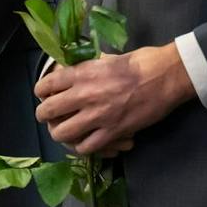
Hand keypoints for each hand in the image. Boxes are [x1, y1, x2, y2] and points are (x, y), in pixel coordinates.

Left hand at [33, 44, 194, 155]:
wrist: (165, 76)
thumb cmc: (139, 62)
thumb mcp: (107, 58)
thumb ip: (88, 67)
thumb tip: (76, 71)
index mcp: (82, 73)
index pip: (46, 85)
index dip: (41, 92)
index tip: (46, 95)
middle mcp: (84, 95)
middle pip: (46, 111)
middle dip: (44, 115)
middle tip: (50, 116)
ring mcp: (97, 116)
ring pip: (61, 133)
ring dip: (61, 133)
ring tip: (66, 131)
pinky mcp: (113, 132)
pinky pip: (86, 148)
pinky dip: (83, 147)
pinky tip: (86, 142)